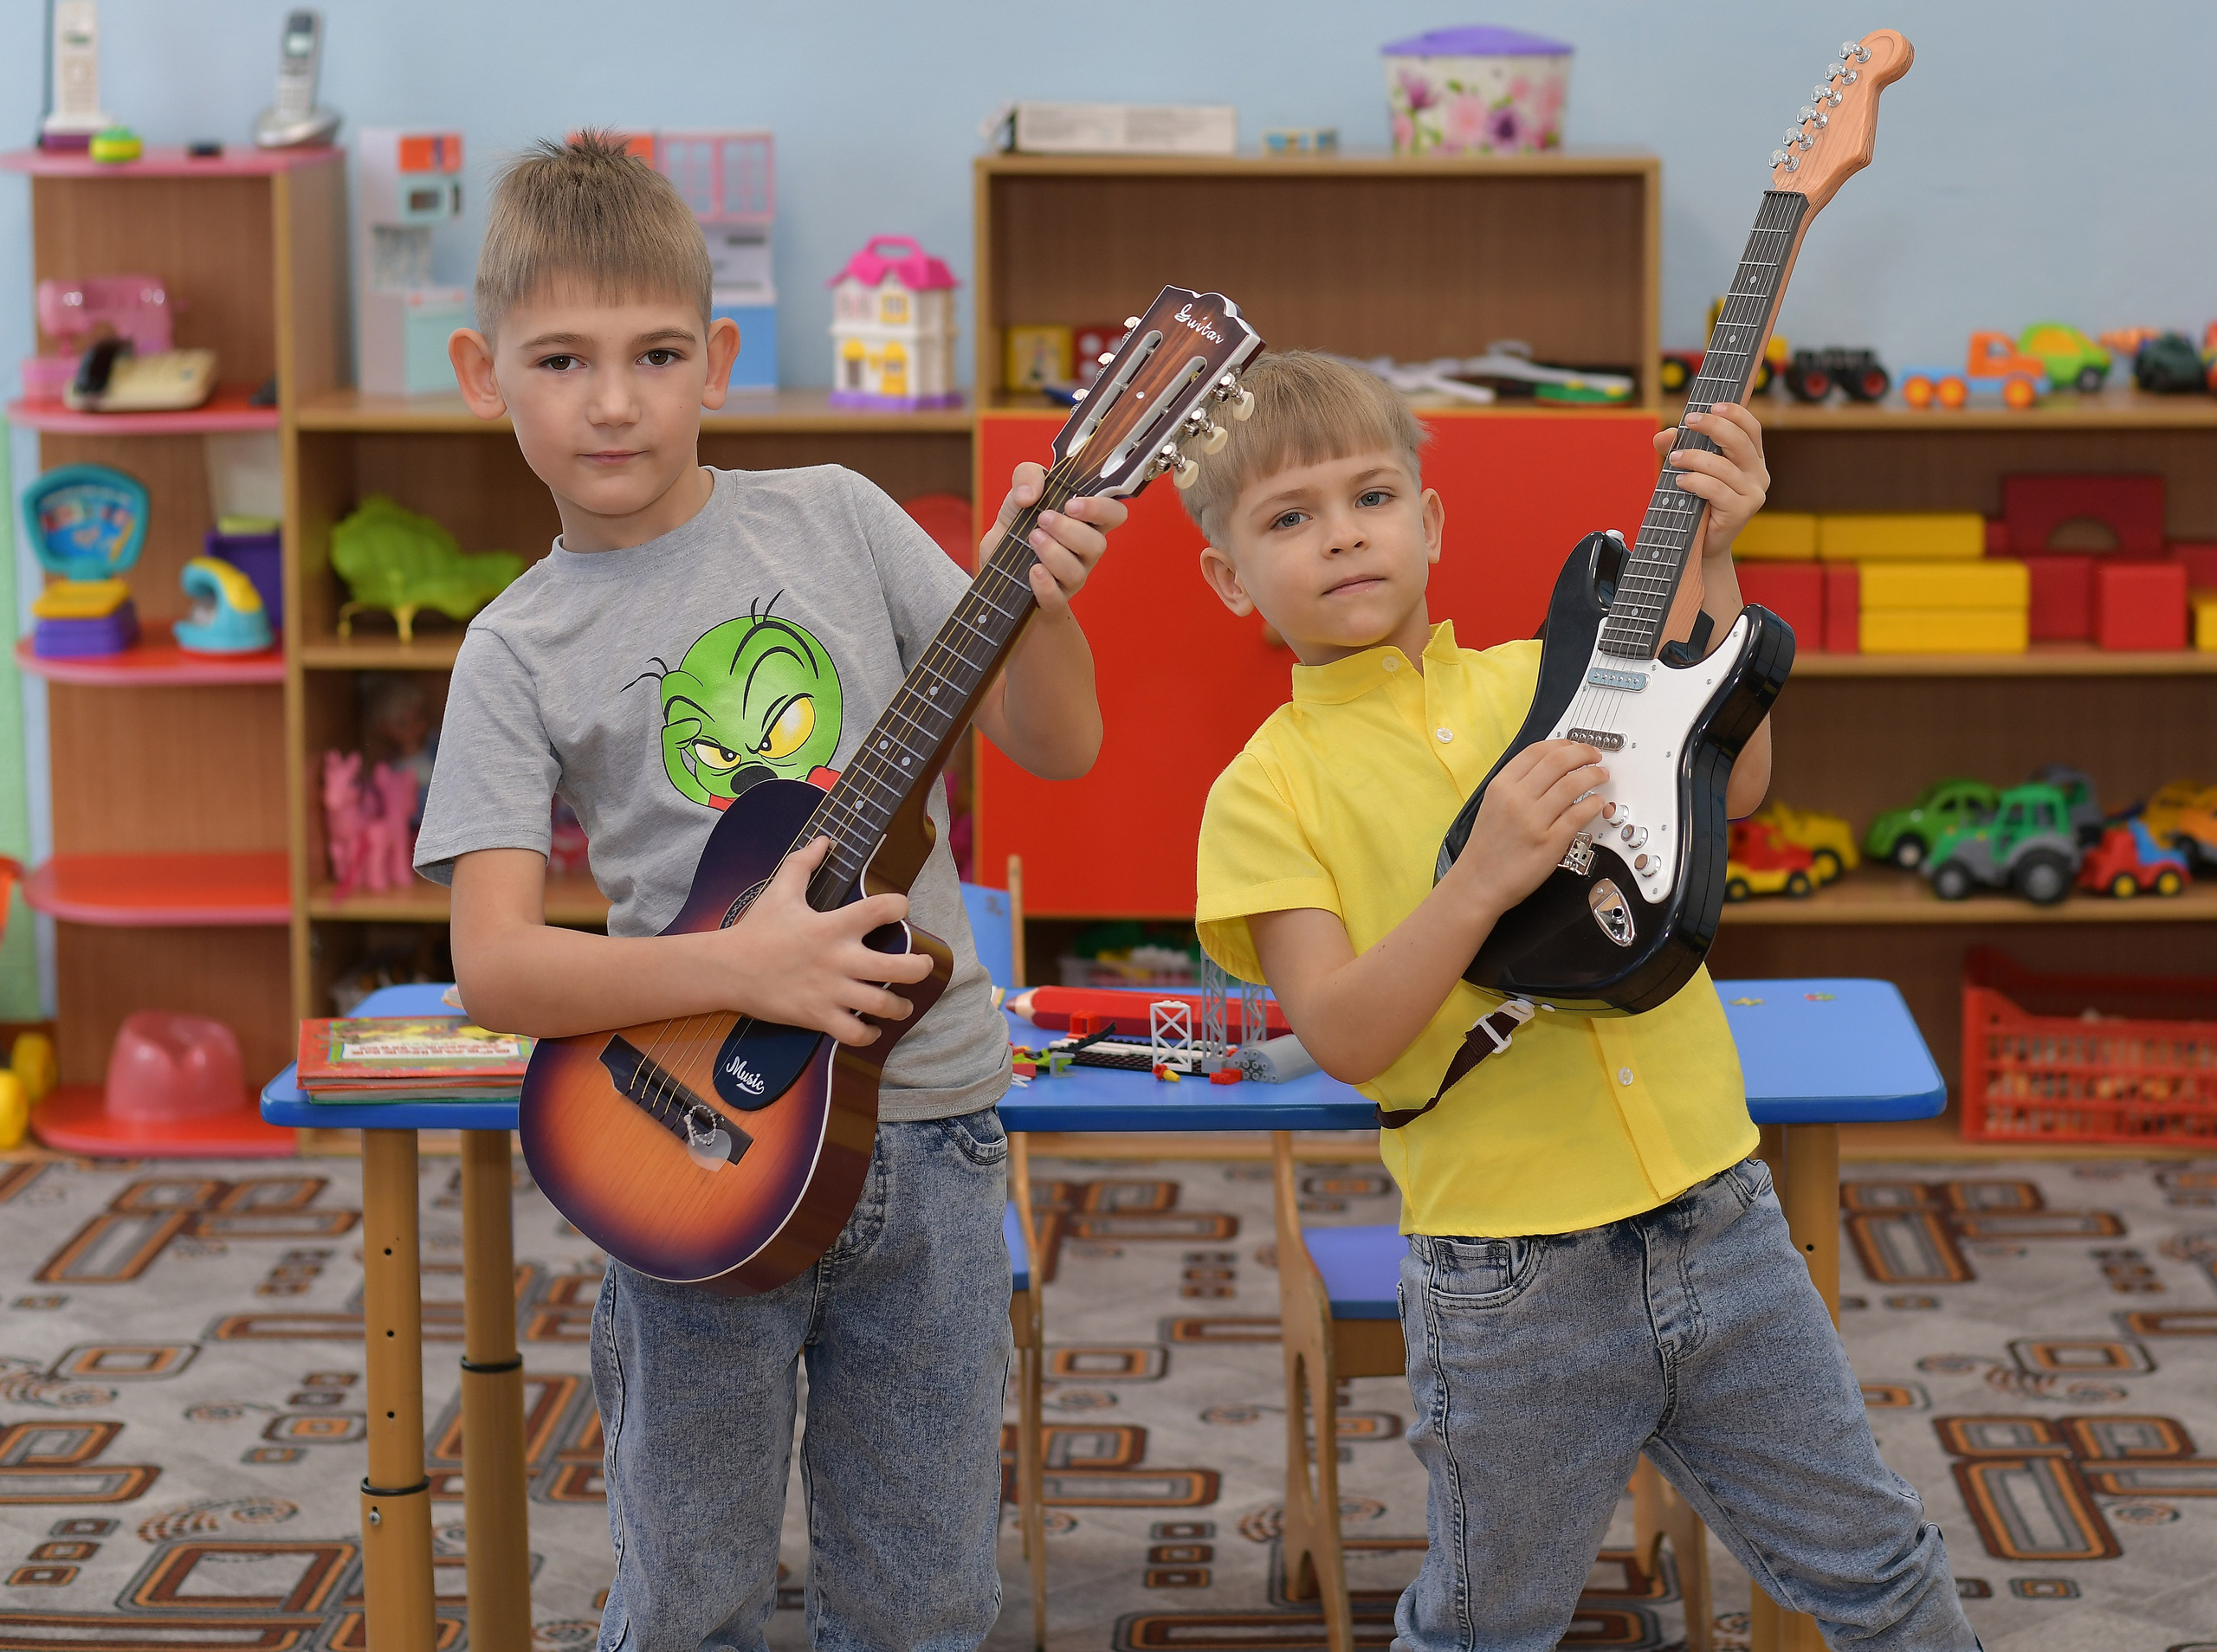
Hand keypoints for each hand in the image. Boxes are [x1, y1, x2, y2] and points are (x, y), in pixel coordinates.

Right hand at [709, 837, 933, 1045]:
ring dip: (899, 1006)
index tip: (899, 910)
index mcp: (833, 926)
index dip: (900, 906)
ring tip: (902, 1003)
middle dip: (920, 968)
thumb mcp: (780, 891)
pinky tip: (870, 1028)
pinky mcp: (817, 1017)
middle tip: (924, 965)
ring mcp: (830, 991)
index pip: (883, 909)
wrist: (727, 969)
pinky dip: (868, 1035)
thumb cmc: (757, 930)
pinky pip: (853, 1034)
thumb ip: (803, 864)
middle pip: (899, 968)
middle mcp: (839, 960)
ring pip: (882, 1006)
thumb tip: (823, 841)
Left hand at [985, 461, 1128, 618]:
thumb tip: (1028, 495)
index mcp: (1086, 522)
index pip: (1115, 514)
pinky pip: (1057, 597)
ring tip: (1032, 538)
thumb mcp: (1018, 495)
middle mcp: (1085, 552)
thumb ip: (1026, 477)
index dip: (1102, 509)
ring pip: (1076, 571)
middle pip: (1097, 545)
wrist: (997, 568)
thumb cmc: (1017, 529)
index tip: (1072, 505)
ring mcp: (1072, 577)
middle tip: (1042, 519)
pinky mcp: (1053, 599)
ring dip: (1053, 552)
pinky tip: (1033, 570)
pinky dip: (1045, 584)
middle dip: (1068, 530)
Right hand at [1446, 741, 1608, 911]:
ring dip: (1593, 775)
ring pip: (1572, 784)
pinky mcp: (1549, 843)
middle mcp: (1516, 799)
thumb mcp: (1493, 805)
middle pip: (1558, 762)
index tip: (1575, 746)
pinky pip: (1578, 815)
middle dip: (1583, 753)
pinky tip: (1597, 802)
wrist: (1479, 882)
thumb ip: (1517, 785)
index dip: (1563, 744)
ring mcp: (1533, 821)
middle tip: (1595, 756)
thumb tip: (1552, 767)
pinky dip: (1593, 804)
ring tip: (1600, 775)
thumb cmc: (1487, 846)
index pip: (1537, 752)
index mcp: (1501, 786)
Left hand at [1653, 401, 1768, 561]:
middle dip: (1713, 426)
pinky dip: (1695, 481)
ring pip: (1723, 466)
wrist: (1700, 544)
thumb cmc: (1695, 502)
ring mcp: (1753, 493)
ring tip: (1674, 459)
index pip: (1751, 429)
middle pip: (1740, 441)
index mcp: (1752, 459)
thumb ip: (1676, 448)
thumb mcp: (1687, 469)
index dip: (1734, 413)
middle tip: (1688, 422)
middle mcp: (1758, 474)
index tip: (1711, 405)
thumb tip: (1665, 434)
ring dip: (1694, 458)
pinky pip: (1716, 489)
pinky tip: (1680, 481)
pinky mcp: (1741, 511)